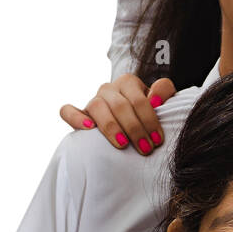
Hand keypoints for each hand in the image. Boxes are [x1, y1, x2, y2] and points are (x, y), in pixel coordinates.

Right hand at [59, 74, 176, 153]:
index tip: (157, 140)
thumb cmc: (146, 114)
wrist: (130, 123)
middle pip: (120, 106)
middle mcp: (109, 88)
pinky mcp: (79, 113)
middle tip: (145, 149)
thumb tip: (155, 99)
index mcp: (129, 82)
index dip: (150, 120)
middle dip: (135, 129)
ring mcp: (93, 100)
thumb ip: (164, 91)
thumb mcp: (161, 102)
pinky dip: (76, 118)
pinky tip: (89, 128)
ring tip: (123, 145)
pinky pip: (68, 111)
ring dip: (111, 127)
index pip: (139, 99)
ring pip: (97, 107)